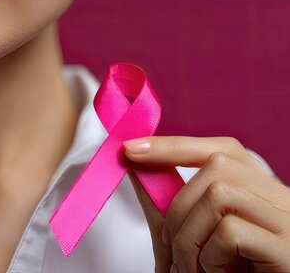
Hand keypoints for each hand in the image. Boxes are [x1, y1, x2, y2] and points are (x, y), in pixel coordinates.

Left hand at [122, 136, 289, 271]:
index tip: (132, 148)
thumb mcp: (188, 235)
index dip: (175, 145)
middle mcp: (279, 200)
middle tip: (173, 248)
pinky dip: (210, 258)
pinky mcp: (288, 250)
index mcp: (259, 192)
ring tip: (193, 268)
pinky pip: (231, 232)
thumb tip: (135, 160)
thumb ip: (164, 201)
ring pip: (219, 195)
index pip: (222, 149)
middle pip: (217, 166)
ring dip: (190, 237)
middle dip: (178, 206)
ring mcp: (287, 222)